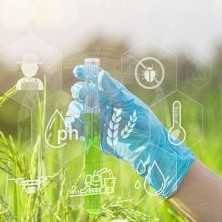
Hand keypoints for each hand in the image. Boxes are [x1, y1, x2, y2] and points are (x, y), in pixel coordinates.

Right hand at [65, 67, 195, 198]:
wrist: (148, 150)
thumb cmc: (145, 124)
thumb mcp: (132, 105)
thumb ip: (116, 92)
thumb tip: (102, 75)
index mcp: (113, 97)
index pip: (97, 81)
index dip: (86, 74)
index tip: (77, 71)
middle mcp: (103, 107)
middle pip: (83, 94)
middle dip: (80, 92)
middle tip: (81, 95)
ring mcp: (97, 121)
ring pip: (78, 110)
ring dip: (76, 109)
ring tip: (81, 112)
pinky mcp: (93, 136)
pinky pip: (78, 128)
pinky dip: (73, 125)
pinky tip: (75, 123)